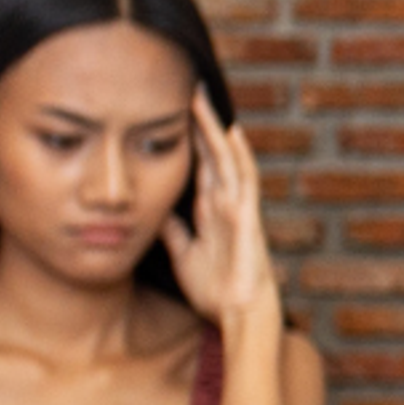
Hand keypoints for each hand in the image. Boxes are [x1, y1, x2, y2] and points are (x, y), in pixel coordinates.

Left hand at [161, 99, 279, 329]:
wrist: (238, 314)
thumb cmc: (216, 291)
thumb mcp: (183, 256)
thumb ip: (173, 233)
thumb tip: (157, 213)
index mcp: (211, 211)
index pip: (199, 166)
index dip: (189, 139)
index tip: (175, 112)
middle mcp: (226, 203)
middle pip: (211, 154)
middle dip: (200, 123)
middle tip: (187, 90)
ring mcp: (238, 207)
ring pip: (226, 158)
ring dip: (214, 129)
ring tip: (201, 98)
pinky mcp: (246, 217)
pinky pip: (243, 179)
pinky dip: (237, 155)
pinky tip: (230, 132)